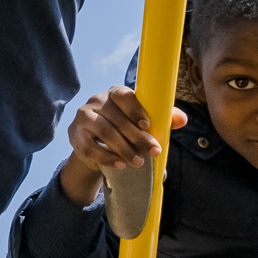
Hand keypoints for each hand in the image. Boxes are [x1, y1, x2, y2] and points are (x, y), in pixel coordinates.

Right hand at [58, 86, 187, 203]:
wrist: (96, 146)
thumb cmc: (124, 130)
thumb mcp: (141, 122)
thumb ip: (162, 118)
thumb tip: (182, 120)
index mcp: (115, 93)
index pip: (123, 96)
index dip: (135, 109)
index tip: (147, 125)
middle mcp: (96, 100)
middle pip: (116, 118)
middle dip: (137, 137)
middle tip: (153, 151)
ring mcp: (83, 116)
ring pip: (104, 131)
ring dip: (124, 149)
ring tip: (138, 162)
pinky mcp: (75, 134)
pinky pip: (89, 147)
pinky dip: (106, 157)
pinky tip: (120, 165)